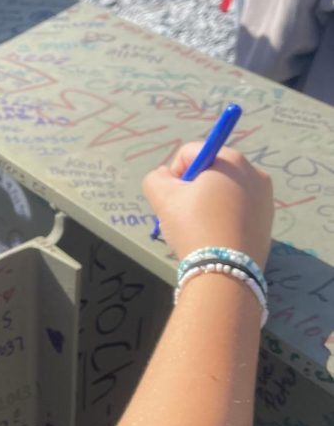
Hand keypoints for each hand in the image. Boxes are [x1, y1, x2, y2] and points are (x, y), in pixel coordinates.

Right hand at [142, 145, 273, 265]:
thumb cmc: (194, 227)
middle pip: (209, 171)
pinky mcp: (268, 220)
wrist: (226, 272)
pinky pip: (238, 209)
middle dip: (192, 189)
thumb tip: (166, 176)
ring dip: (207, 203)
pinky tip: (216, 236)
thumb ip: (156, 178)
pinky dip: (223, 217)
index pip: (190, 153)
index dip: (174, 175)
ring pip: (224, 191)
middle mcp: (254, 172)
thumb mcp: (162, 197)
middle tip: (184, 216)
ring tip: (200, 229)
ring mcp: (265, 197)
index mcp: (230, 160)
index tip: (172, 199)